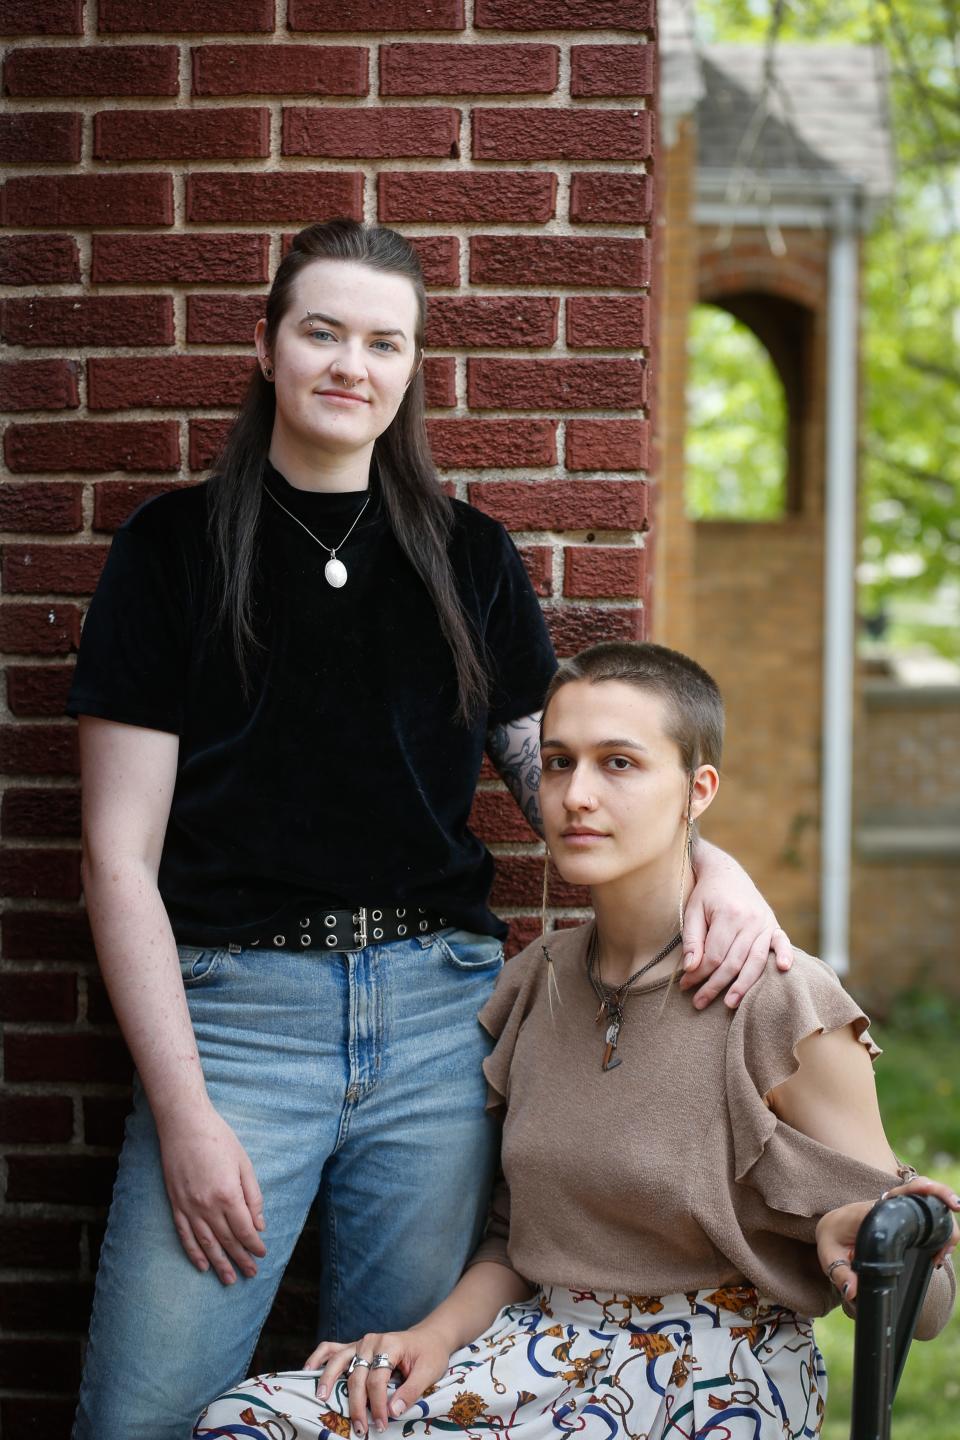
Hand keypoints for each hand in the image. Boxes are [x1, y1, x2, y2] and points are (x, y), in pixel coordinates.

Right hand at [156, 1100, 266, 1285]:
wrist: (184, 1124)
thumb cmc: (219, 1139)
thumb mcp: (244, 1163)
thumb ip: (253, 1196)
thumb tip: (259, 1225)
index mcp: (228, 1195)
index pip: (244, 1230)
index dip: (254, 1245)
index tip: (262, 1255)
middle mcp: (208, 1206)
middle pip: (227, 1241)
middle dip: (240, 1260)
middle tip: (250, 1275)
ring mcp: (189, 1207)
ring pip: (206, 1243)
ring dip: (219, 1263)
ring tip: (228, 1280)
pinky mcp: (175, 1204)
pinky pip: (185, 1235)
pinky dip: (193, 1252)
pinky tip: (202, 1265)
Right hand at [306, 1325, 451, 1434]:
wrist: (428, 1337)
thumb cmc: (429, 1354)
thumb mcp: (428, 1372)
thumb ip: (410, 1391)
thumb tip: (392, 1411)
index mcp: (390, 1344)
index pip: (377, 1379)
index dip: (377, 1404)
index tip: (380, 1424)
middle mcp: (371, 1341)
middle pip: (357, 1375)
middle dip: (356, 1404)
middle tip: (360, 1428)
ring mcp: (361, 1342)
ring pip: (339, 1360)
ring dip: (329, 1380)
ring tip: (322, 1398)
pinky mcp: (355, 1347)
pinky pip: (331, 1348)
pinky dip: (318, 1358)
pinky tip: (309, 1371)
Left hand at [678, 842, 791, 1008]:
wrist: (725, 871)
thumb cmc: (705, 894)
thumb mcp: (692, 911)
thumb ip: (692, 940)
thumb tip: (690, 968)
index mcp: (729, 915)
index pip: (715, 955)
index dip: (699, 974)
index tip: (685, 986)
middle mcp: (750, 920)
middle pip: (734, 962)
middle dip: (715, 985)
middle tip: (699, 1003)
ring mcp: (765, 922)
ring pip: (756, 960)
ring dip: (744, 985)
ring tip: (730, 1004)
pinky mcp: (774, 924)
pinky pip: (782, 943)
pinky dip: (785, 955)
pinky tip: (784, 969)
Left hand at [816, 1176, 959, 1302]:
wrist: (831, 1228)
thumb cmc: (831, 1238)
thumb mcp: (828, 1255)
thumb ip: (839, 1273)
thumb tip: (853, 1291)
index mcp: (870, 1210)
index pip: (900, 1193)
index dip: (924, 1192)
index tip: (943, 1203)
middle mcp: (886, 1206)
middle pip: (920, 1192)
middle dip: (941, 1199)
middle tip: (951, 1226)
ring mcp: (897, 1211)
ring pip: (927, 1205)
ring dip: (943, 1222)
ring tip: (943, 1252)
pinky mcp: (903, 1220)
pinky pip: (925, 1217)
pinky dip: (939, 1230)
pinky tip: (939, 1252)